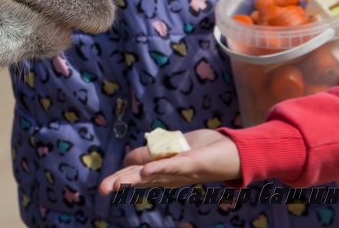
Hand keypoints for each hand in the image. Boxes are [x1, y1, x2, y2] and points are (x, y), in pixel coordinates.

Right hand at [98, 130, 241, 193]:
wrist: (236, 151)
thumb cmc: (205, 148)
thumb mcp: (175, 147)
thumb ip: (154, 152)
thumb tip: (129, 161)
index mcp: (162, 170)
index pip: (135, 171)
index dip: (122, 174)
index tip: (111, 185)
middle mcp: (169, 173)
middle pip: (139, 177)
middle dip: (119, 183)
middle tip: (102, 190)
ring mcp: (179, 170)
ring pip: (151, 175)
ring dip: (132, 179)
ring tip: (115, 186)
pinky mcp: (191, 165)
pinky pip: (172, 167)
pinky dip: (159, 169)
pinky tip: (145, 174)